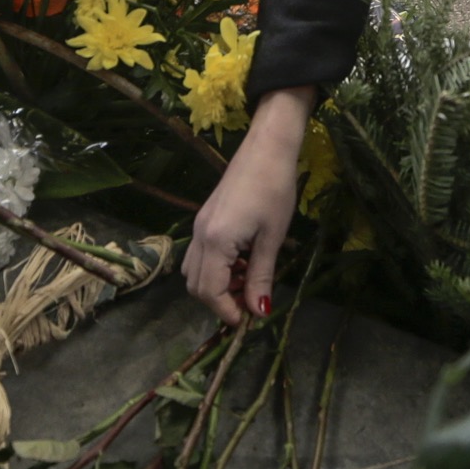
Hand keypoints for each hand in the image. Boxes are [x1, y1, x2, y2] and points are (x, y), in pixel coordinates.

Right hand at [183, 87, 316, 323]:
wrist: (266, 148)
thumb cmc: (275, 190)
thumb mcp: (272, 237)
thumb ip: (261, 275)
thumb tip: (258, 311)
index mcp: (215, 241)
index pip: (209, 291)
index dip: (227, 311)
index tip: (249, 320)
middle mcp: (199, 235)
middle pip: (195, 285)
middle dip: (219, 301)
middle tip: (250, 301)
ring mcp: (198, 226)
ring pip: (194, 270)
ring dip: (217, 284)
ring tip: (249, 280)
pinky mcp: (204, 219)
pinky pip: (200, 254)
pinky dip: (217, 267)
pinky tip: (243, 261)